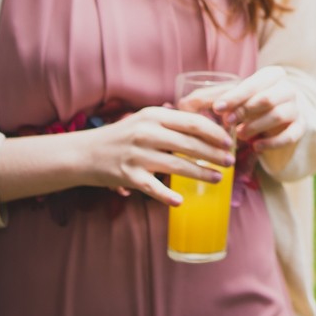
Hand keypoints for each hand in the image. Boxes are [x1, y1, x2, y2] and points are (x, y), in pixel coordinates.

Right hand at [70, 106, 234, 207]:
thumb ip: (171, 122)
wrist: (85, 153)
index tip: (229, 142)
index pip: (192, 122)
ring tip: (218, 179)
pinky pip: (153, 188)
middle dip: (214, 154)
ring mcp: (137, 155)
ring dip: (201, 174)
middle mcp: (147, 133)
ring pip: (177, 165)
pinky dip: (167, 195)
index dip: (214, 133)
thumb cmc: (122, 136)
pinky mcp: (128, 176)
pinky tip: (181, 200)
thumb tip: (206, 127)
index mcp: (154, 115)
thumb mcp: (145, 120)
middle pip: (189, 144)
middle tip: (230, 162)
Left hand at [209, 67, 303, 153]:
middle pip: (267, 99)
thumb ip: (231, 99)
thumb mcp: (245, 95)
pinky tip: (256, 147)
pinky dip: (271, 143)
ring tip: (239, 134)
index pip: (253, 85)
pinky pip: (289, 136)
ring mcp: (296, 108)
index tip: (217, 108)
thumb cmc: (256, 100)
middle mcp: (288, 89)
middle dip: (245, 111)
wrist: (282, 111)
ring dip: (255, 126)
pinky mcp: (300, 126)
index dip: (234, 97)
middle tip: (228, 122)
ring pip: (278, 116)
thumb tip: (217, 107)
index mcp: (274, 75)